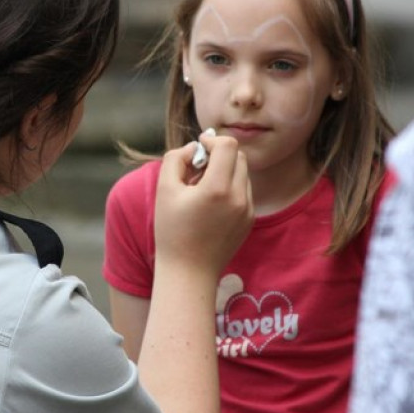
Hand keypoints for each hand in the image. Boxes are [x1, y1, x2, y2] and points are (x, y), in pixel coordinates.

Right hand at [154, 134, 253, 279]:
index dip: (212, 140)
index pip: (227, 145)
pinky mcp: (249, 220)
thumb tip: (195, 148)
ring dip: (225, 171)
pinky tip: (210, 204)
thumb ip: (176, 159)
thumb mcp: (164, 190)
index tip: (199, 148)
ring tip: (202, 188)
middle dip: (219, 154)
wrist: (188, 272)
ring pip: (242, 173)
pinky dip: (230, 187)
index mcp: (217, 188)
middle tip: (197, 169)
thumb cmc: (172, 231)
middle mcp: (239, 197)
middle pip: (238, 156)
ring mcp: (248, 210)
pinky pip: (244, 191)